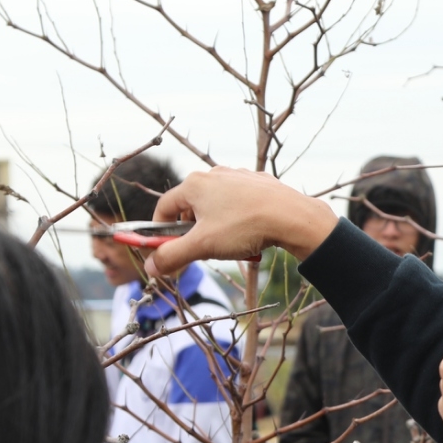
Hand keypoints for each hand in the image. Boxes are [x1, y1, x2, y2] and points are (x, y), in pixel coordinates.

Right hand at [145, 167, 338, 276]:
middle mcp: (214, 174)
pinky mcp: (258, 183)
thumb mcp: (202, 246)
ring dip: (214, 227)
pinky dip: (236, 220)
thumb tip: (150, 268)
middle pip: (190, 206)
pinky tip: (248, 234)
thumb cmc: (243, 227)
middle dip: (190, 232)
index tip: (164, 250)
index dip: (159, 231)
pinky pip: (238, 204)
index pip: (164, 207)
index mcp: (194, 184)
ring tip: (228, 244)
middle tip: (199, 251)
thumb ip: (172, 256)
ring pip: (215, 206)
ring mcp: (237, 177)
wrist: (292, 216)